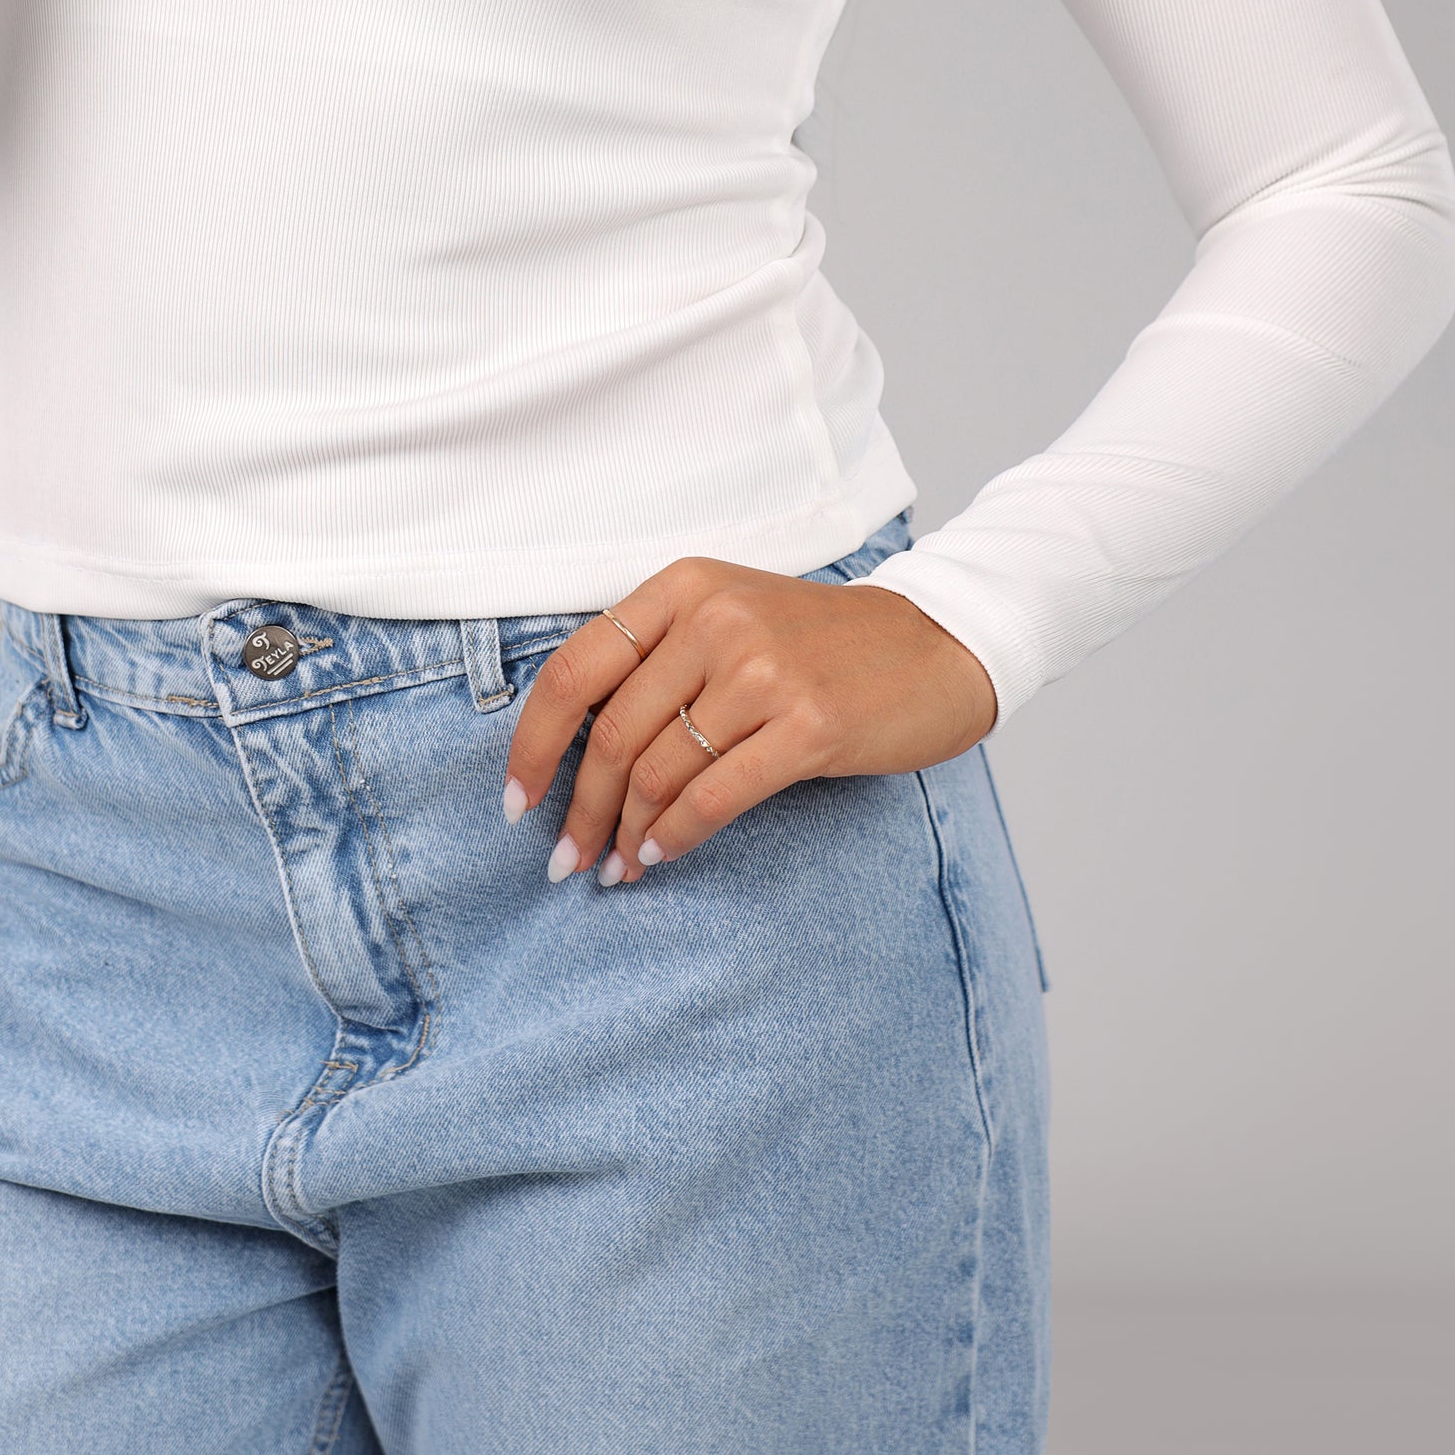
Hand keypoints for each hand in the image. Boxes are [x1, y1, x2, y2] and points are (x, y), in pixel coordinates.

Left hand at [504, 559, 999, 883]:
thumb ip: (658, 658)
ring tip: (614, 867)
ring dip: (625, 834)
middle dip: (578, 810)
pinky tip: (659, 858)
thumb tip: (571, 750)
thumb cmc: (822, 644)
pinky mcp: (808, 725)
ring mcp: (764, 671)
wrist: (938, 643)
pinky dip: (675, 837)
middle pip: (613, 734)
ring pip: (659, 772)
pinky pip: (714, 797)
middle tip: (565, 860)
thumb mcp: (732, 615)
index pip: (573, 671)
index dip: (533, 745)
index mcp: (684, 587)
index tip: (516, 801)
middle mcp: (717, 620)